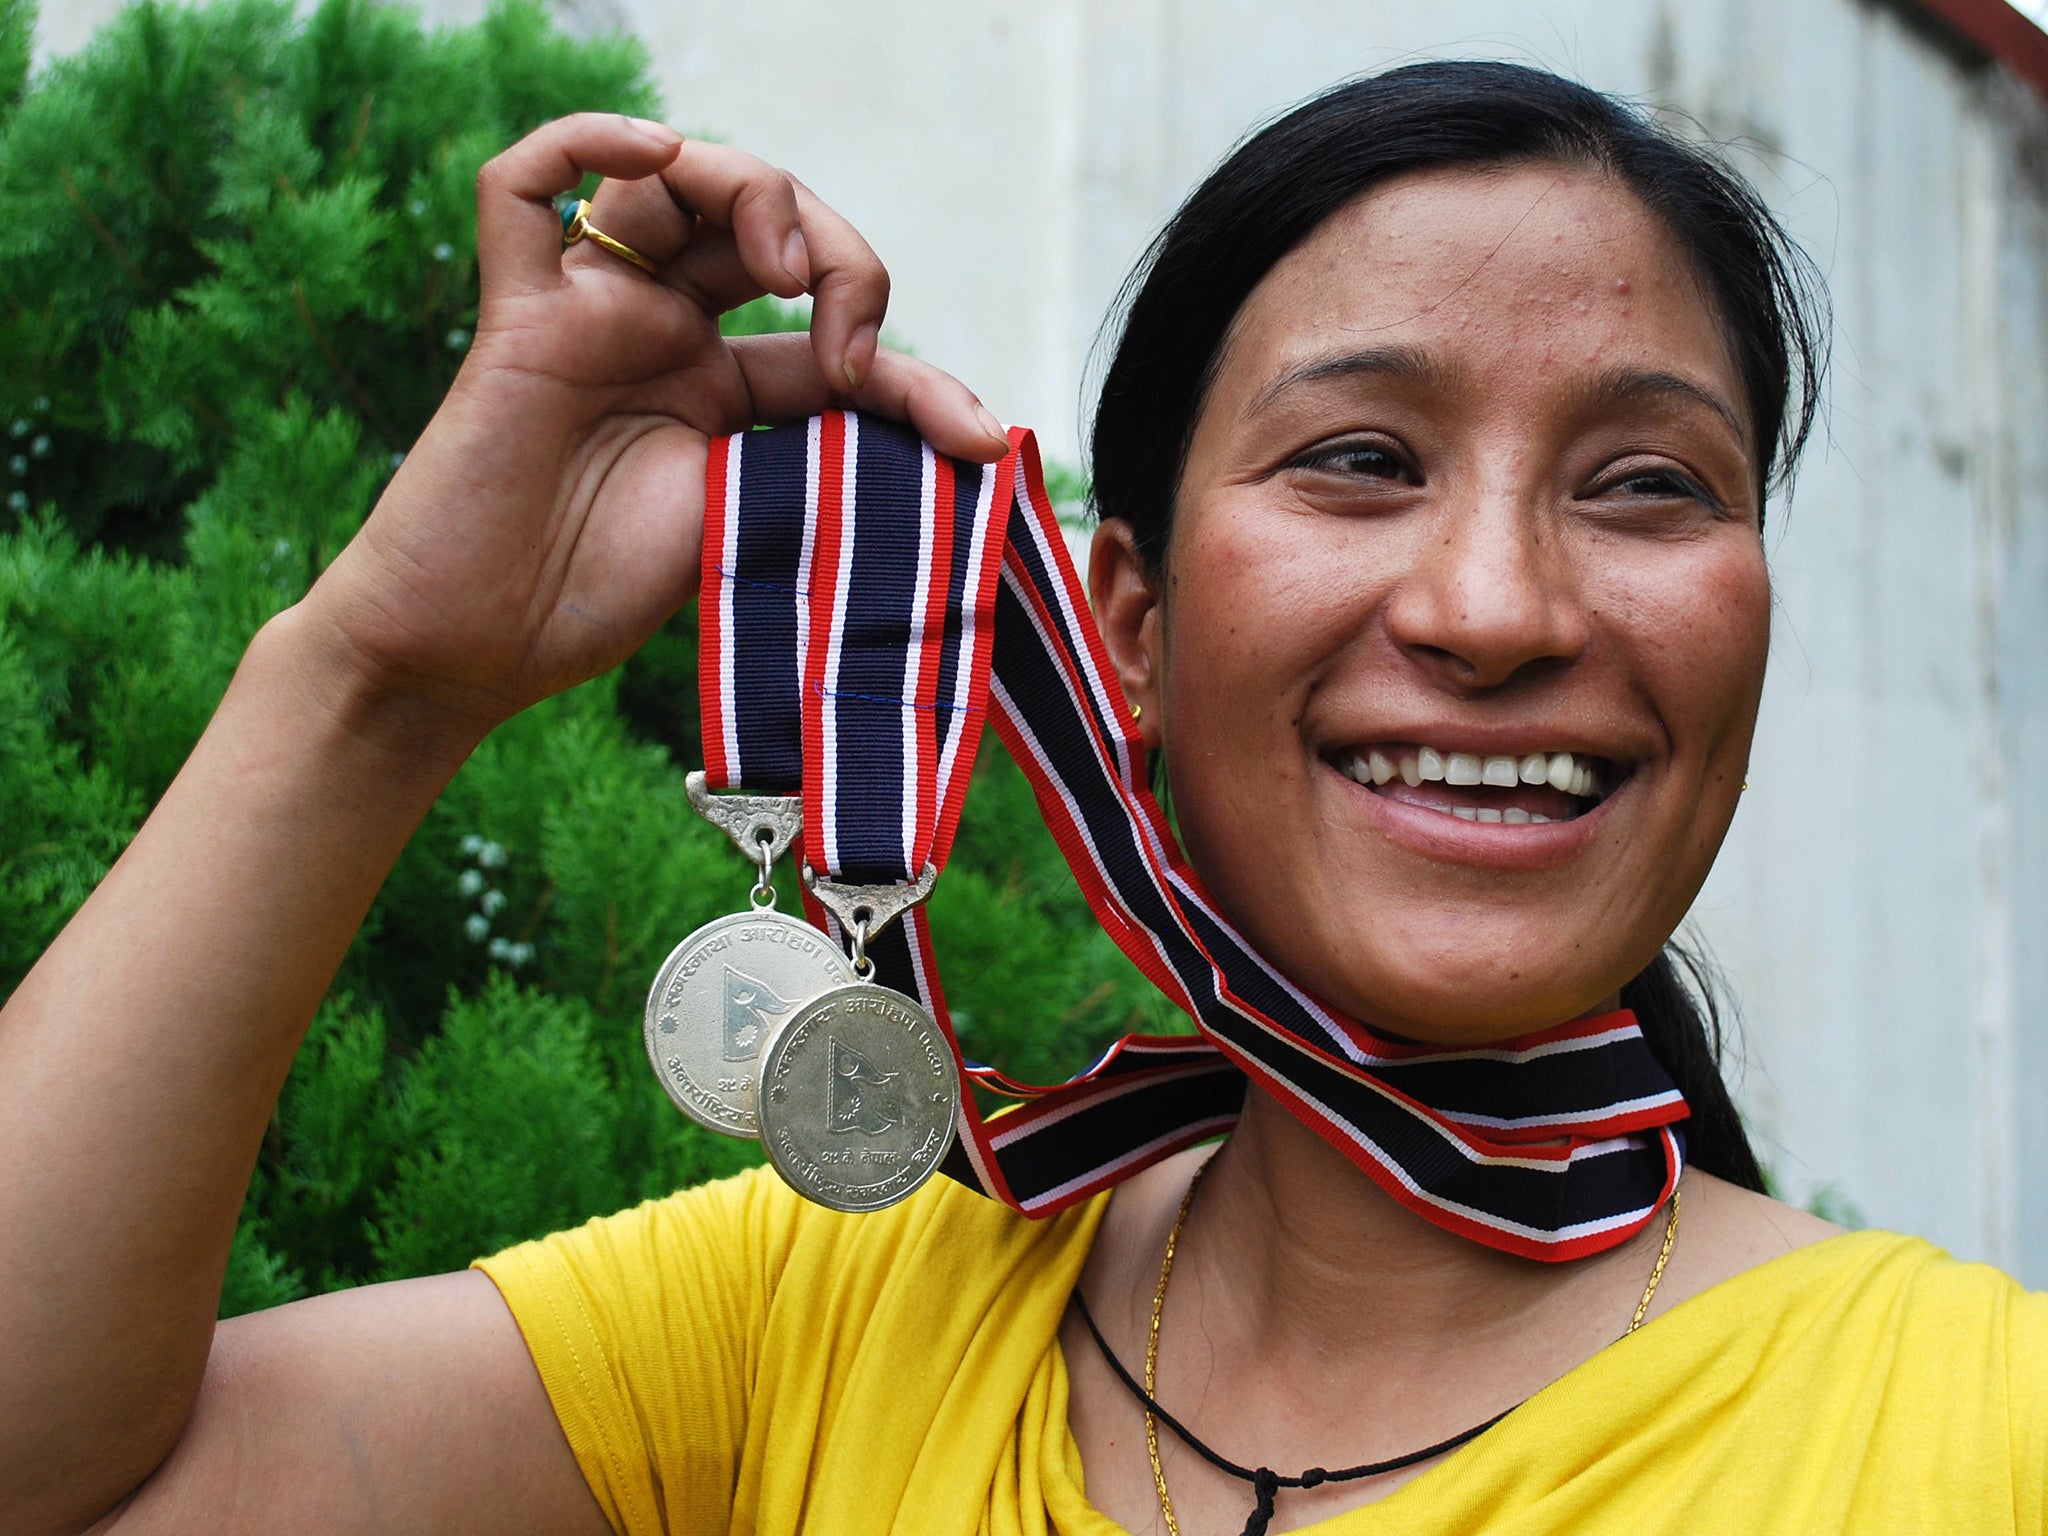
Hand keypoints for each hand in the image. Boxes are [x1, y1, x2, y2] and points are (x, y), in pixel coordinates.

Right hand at [301, 112, 1009, 741]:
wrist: (475, 654)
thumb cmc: (595, 607)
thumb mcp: (755, 532)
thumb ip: (836, 472)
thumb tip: (976, 446)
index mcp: (724, 392)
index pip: (839, 337)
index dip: (923, 376)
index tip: (977, 441)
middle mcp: (662, 338)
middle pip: (764, 227)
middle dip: (840, 256)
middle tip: (848, 344)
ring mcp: (591, 318)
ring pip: (670, 182)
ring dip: (751, 190)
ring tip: (784, 268)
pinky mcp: (515, 317)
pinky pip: (521, 186)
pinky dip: (585, 140)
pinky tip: (654, 156)